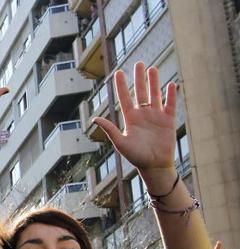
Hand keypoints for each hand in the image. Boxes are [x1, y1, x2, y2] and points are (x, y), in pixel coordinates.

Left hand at [93, 63, 176, 181]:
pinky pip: (170, 105)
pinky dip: (170, 95)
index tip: (118, 72)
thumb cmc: (136, 157)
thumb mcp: (120, 142)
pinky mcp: (168, 121)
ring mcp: (156, 117)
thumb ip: (109, 129)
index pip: (124, 98)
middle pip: (140, 92)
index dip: (121, 85)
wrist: (154, 166)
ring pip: (155, 95)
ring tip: (152, 68)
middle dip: (139, 78)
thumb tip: (94, 119)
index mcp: (130, 119)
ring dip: (154, 82)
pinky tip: (170, 85)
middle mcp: (143, 115)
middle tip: (139, 64)